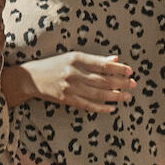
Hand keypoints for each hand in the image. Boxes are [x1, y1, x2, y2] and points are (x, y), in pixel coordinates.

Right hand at [9, 52, 136, 112]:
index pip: (103, 65)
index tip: (130, 71)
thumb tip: (115, 60)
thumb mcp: (72, 57)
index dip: (118, 69)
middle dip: (120, 83)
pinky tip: (112, 108)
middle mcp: (74, 73)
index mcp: (76, 59)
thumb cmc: (54, 65)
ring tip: (127, 96)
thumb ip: (95, 59)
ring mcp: (70, 87)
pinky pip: (88, 105)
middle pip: (103, 80)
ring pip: (98, 94)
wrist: (31, 78)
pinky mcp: (66, 99)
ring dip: (115, 96)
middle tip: (133, 84)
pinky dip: (101, 107)